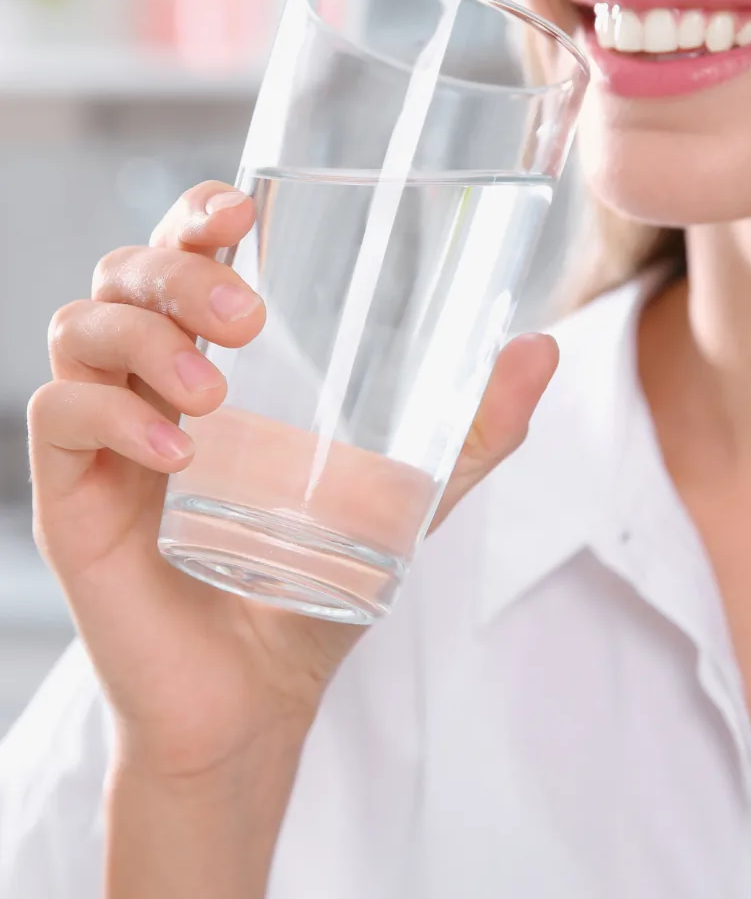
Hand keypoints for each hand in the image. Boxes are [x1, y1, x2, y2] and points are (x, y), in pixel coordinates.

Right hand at [27, 180, 558, 780]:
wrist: (258, 693)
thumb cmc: (318, 581)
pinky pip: (56, 418)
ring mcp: (108, 436)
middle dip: (178, 269)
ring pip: (82, 327)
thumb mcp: (409, 493)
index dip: (198, 215)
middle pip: (126, 272)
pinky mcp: (73, 496)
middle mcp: (154, 384)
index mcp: (223, 362)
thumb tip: (543, 348)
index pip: (186, 255)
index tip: (241, 208)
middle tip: (248, 318)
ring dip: (148, 340)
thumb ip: (473, 427)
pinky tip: (178, 455)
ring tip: (217, 396)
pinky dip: (110, 415)